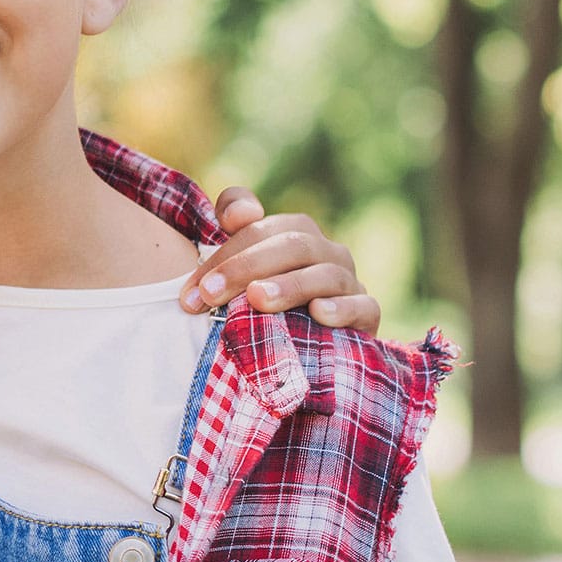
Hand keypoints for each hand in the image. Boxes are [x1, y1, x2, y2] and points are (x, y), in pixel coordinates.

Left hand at [179, 187, 379, 334]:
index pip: (258, 228)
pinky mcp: (368, 314)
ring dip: (290, 286)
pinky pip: (363, 305)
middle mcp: (325, 251)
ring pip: (325, 274)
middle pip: (290, 245)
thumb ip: (235, 232)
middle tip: (211, 294)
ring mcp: (349, 281)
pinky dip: (342, 308)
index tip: (194, 289)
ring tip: (257, 299)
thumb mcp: (241, 271)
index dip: (225, 253)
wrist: (309, 347)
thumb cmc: (265, 302)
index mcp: (293, 232)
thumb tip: (240, 214)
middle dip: (246, 268)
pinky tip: (318, 313)